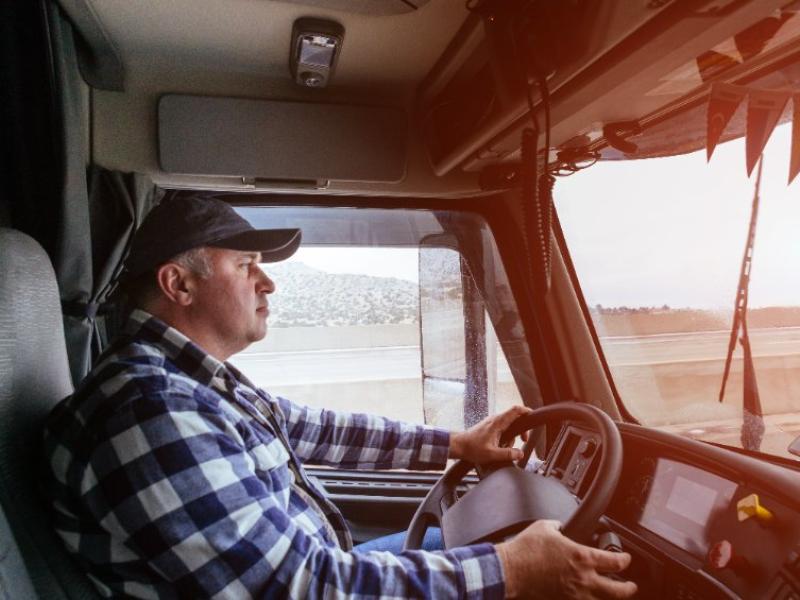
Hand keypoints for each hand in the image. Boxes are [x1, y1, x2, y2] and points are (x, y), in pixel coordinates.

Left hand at [449, 405, 533, 463]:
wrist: (458, 446)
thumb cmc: (472, 448)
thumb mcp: (492, 454)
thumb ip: (508, 454)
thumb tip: (520, 453)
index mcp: (498, 422)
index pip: (515, 410)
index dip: (526, 411)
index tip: (533, 417)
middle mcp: (495, 419)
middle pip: (515, 418)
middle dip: (521, 430)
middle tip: (523, 440)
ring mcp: (492, 422)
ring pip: (509, 425)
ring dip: (511, 436)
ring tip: (506, 447)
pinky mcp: (489, 427)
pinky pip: (502, 429)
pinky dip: (505, 436)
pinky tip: (500, 446)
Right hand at [496, 520, 636, 598]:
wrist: (510, 570)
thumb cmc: (526, 549)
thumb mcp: (545, 527)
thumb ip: (558, 526)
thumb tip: (560, 527)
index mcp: (581, 557)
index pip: (615, 562)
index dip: (625, 560)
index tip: (625, 559)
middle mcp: (583, 579)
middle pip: (617, 591)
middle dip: (628, 588)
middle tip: (630, 586)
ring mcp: (574, 595)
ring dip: (609, 598)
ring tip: (611, 595)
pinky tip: (588, 598)